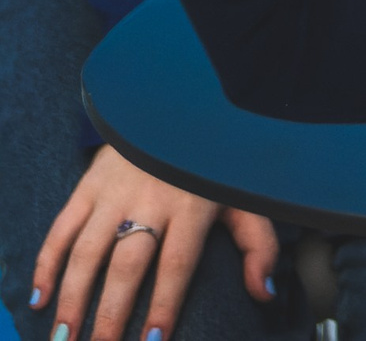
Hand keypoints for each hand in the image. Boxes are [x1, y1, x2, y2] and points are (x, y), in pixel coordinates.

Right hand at [32, 146, 277, 340]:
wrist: (183, 109)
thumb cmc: (216, 166)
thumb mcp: (246, 199)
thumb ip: (259, 246)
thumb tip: (263, 294)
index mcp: (193, 207)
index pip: (176, 265)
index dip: (164, 304)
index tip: (153, 340)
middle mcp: (151, 200)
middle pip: (127, 265)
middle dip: (111, 312)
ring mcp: (115, 193)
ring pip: (87, 251)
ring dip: (73, 297)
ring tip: (65, 336)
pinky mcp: (89, 186)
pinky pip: (61, 229)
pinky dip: (46, 264)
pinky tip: (40, 298)